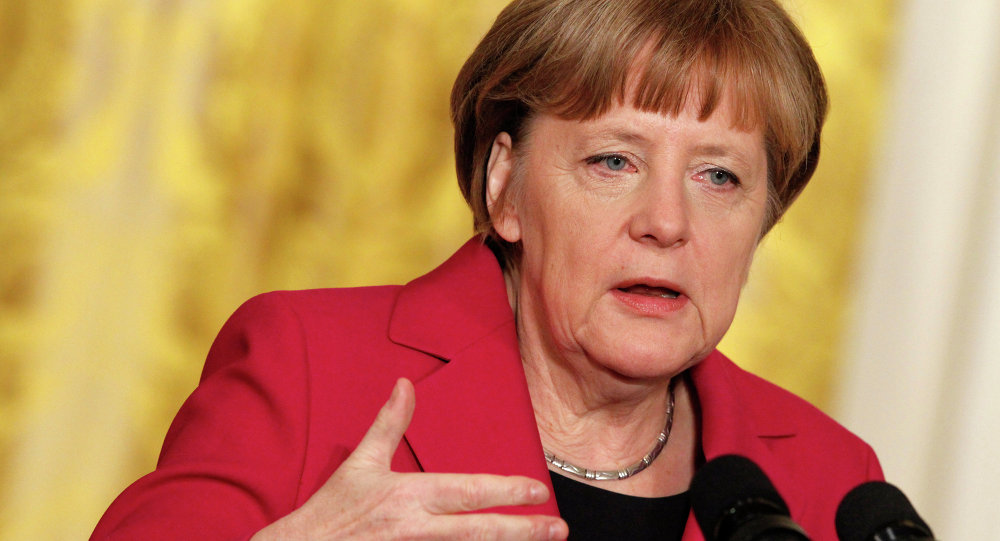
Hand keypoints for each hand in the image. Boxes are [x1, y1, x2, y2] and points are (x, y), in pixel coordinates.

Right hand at [252, 378, 567, 539]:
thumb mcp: (361, 463)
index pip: (469, 493)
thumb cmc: (331, 511)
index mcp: (410, 496)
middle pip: (481, 531)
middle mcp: (417, 528)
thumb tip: (405, 384)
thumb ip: (389, 425)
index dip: (508, 491)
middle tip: (558, 529)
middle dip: (524, 530)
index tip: (539, 491)